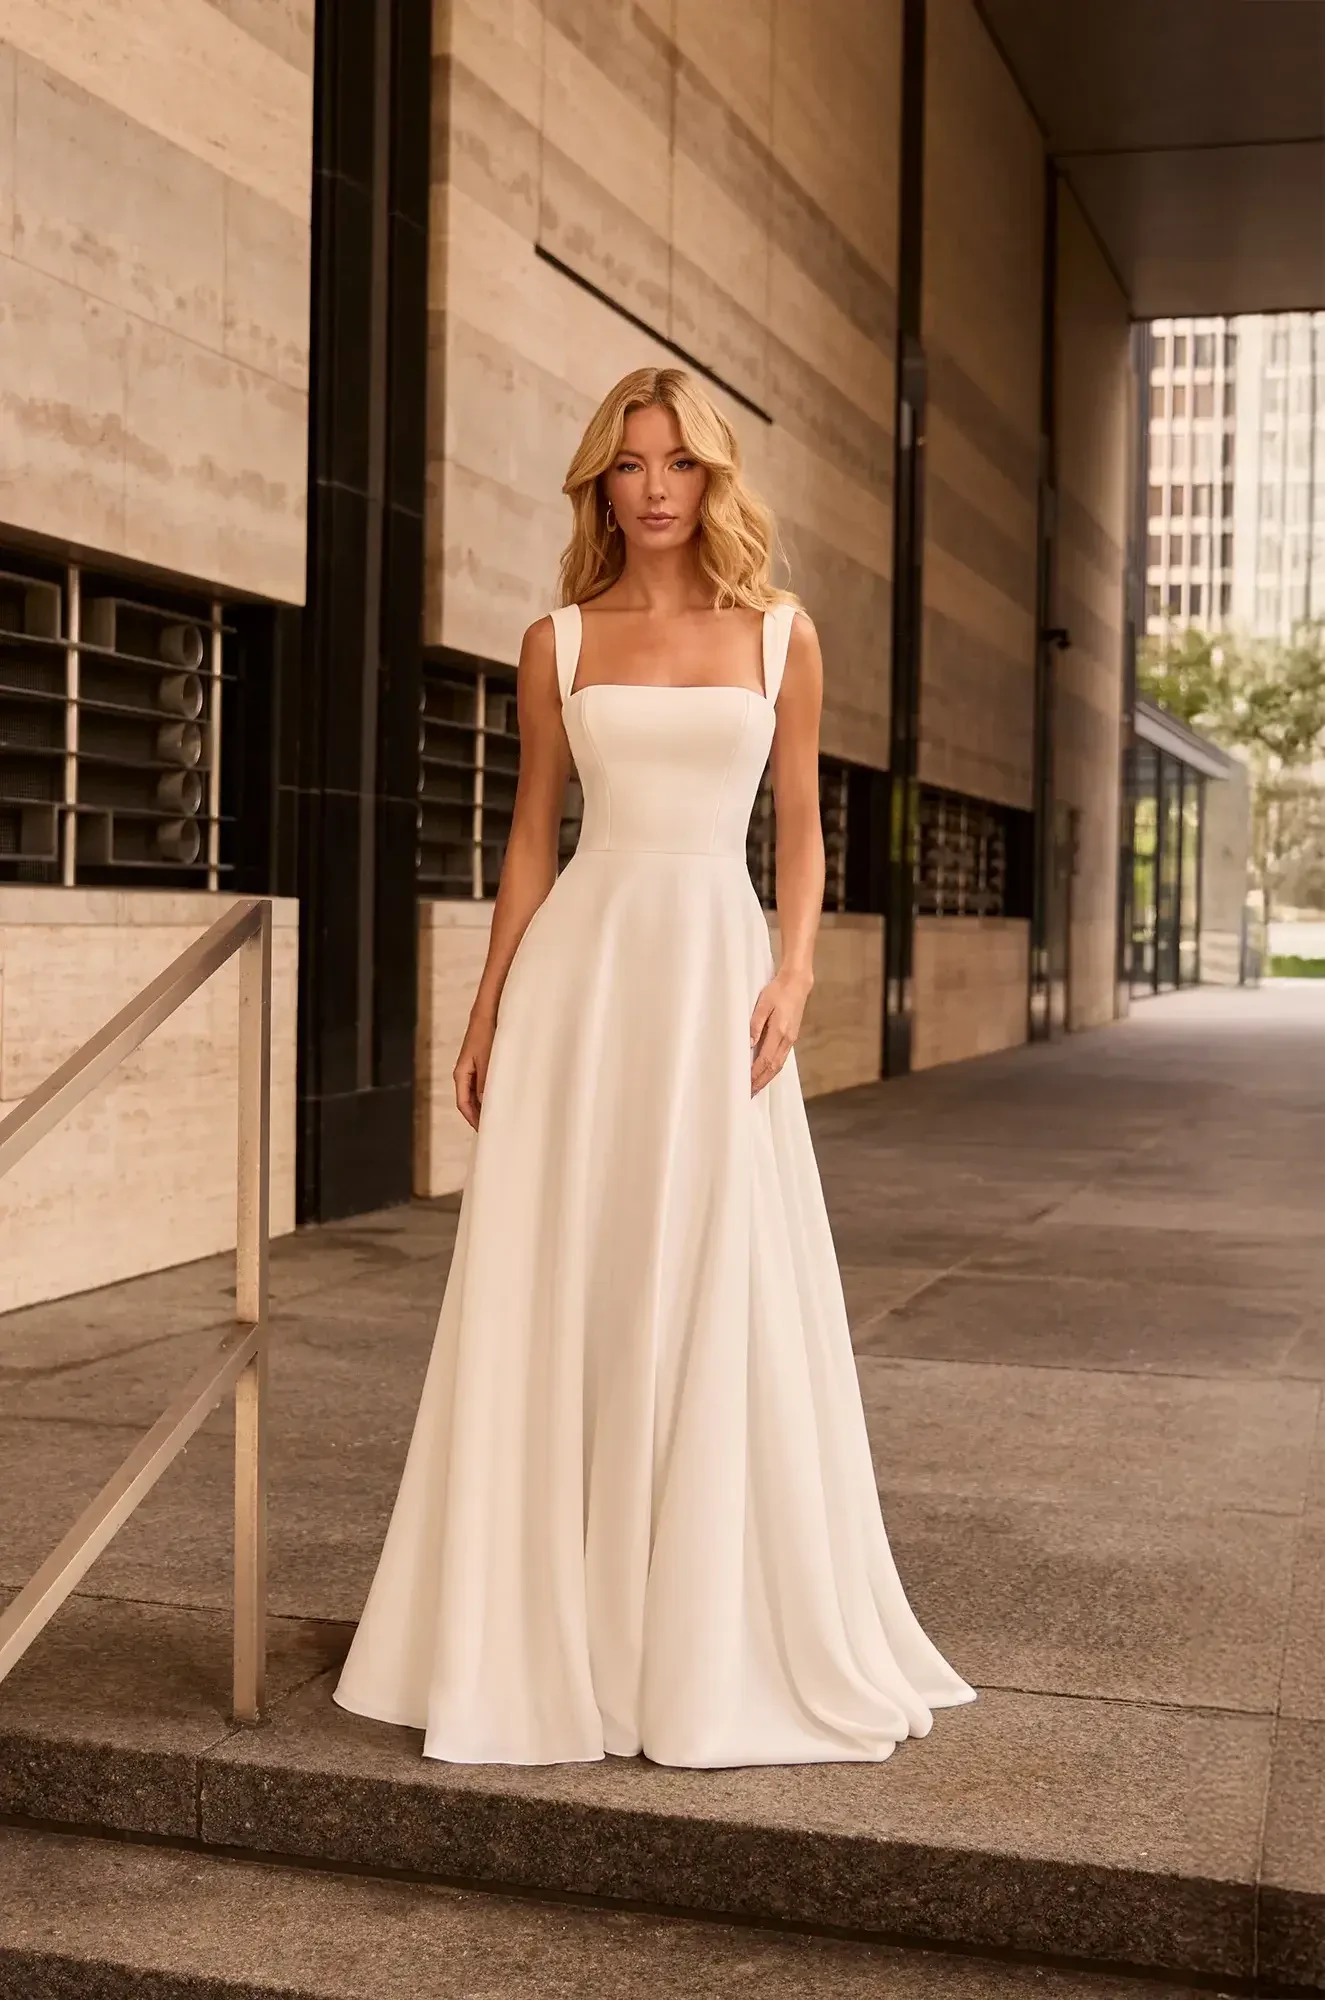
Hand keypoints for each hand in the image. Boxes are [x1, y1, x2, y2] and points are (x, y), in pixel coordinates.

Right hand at [453, 1011, 496, 1130]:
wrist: (487, 1014)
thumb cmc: (485, 1034)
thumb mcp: (487, 1060)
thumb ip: (486, 1082)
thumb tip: (486, 1103)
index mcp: (461, 1075)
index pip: (464, 1104)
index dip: (473, 1119)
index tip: (484, 1131)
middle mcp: (464, 1074)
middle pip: (468, 1101)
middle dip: (478, 1116)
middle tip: (493, 1129)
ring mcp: (472, 1069)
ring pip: (476, 1094)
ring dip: (484, 1106)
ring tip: (497, 1117)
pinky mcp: (480, 1064)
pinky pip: (482, 1085)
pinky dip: (488, 1094)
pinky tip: (499, 1099)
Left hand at [750, 967, 811, 1095]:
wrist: (797, 984)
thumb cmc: (778, 991)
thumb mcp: (763, 1004)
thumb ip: (755, 1024)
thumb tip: (749, 1044)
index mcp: (779, 1032)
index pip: (766, 1059)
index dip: (756, 1074)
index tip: (746, 1084)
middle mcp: (787, 1039)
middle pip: (773, 1067)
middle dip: (761, 1081)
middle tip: (749, 1094)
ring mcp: (791, 1040)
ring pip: (779, 1065)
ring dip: (767, 1078)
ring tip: (756, 1088)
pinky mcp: (791, 1037)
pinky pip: (781, 1058)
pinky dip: (773, 1069)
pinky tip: (766, 1073)